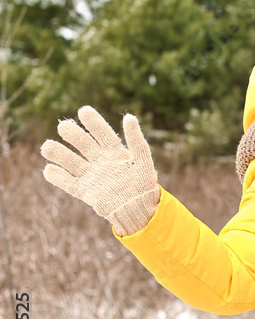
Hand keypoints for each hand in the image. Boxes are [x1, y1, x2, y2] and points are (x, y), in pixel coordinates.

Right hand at [40, 106, 158, 235]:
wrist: (139, 208)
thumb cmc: (143, 183)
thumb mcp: (142, 159)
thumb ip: (136, 139)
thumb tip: (129, 116)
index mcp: (115, 151)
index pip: (102, 133)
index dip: (93, 122)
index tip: (83, 110)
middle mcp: (100, 161)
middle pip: (83, 144)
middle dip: (73, 134)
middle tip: (64, 126)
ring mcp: (91, 175)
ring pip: (71, 161)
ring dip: (59, 153)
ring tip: (47, 146)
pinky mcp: (85, 191)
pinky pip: (68, 183)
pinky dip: (58, 178)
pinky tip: (48, 170)